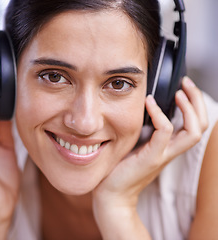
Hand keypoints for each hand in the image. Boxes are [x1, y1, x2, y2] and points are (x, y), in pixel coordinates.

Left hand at [92, 77, 207, 238]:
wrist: (111, 195)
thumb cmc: (119, 168)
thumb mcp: (134, 145)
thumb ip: (142, 130)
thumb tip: (141, 109)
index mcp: (168, 147)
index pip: (195, 125)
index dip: (195, 105)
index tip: (184, 87)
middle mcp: (170, 151)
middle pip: (201, 126)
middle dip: (198, 101)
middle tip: (187, 83)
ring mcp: (163, 155)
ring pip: (193, 131)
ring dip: (190, 108)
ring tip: (180, 92)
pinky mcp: (151, 158)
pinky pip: (165, 133)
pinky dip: (160, 115)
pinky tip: (149, 102)